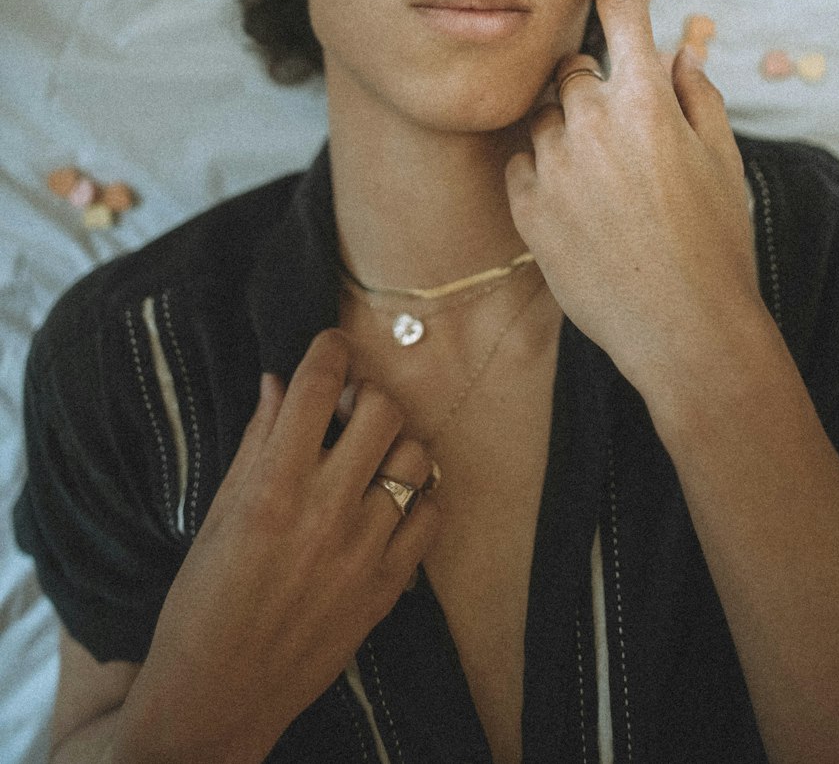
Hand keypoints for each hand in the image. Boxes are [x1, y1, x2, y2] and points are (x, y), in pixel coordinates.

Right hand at [117, 329, 439, 763]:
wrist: (217, 698)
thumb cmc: (201, 603)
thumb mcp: (215, 515)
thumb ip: (256, 443)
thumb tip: (280, 382)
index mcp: (273, 489)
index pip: (317, 388)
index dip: (329, 351)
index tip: (330, 345)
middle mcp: (325, 512)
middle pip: (382, 411)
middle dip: (367, 394)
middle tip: (350, 406)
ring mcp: (364, 551)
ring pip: (416, 457)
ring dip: (397, 442)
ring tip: (373, 452)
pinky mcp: (388, 588)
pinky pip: (432, 516)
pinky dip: (418, 497)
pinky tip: (390, 499)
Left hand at [505, 0, 760, 395]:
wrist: (684, 330)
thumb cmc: (716, 243)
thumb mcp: (722, 159)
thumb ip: (696, 94)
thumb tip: (681, 48)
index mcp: (646, 100)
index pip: (620, 14)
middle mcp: (591, 121)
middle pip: (574, 70)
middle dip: (595, 85)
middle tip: (622, 129)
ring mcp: (553, 164)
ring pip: (545, 116)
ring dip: (568, 130)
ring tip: (605, 180)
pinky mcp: (527, 206)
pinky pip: (522, 161)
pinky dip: (543, 168)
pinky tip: (577, 201)